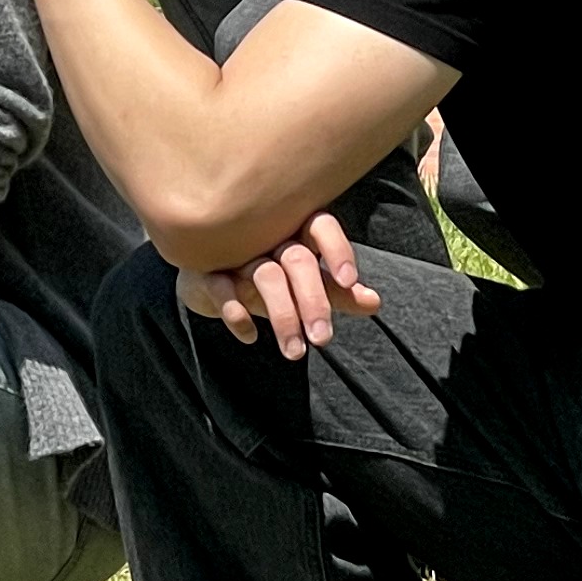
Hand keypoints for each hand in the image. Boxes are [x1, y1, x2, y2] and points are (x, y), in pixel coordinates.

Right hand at [176, 215, 380, 361]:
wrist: (206, 273)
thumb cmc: (268, 274)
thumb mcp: (304, 283)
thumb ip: (337, 291)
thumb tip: (375, 302)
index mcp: (294, 230)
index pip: (321, 227)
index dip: (337, 250)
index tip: (349, 281)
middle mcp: (266, 236)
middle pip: (296, 259)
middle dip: (313, 301)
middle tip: (323, 341)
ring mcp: (235, 252)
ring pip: (265, 276)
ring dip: (282, 316)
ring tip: (295, 353)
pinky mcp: (206, 271)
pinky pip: (220, 289)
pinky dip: (236, 313)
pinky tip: (250, 336)